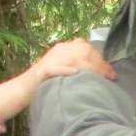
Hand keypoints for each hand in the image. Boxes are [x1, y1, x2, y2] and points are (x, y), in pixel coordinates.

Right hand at [0, 38, 115, 120]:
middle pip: (82, 51)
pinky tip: (74, 73)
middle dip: (97, 64)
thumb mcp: (68, 71)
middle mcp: (59, 50)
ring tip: (97, 77)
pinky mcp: (43, 70)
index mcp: (65, 48)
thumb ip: (85, 68)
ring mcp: (50, 59)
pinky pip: (55, 68)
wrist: (25, 88)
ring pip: (72, 58)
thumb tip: (110, 73)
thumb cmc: (50, 82)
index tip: (110, 73)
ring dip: (87, 68)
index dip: (100, 60)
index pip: (87, 47)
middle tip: (108, 76)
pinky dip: (65, 70)